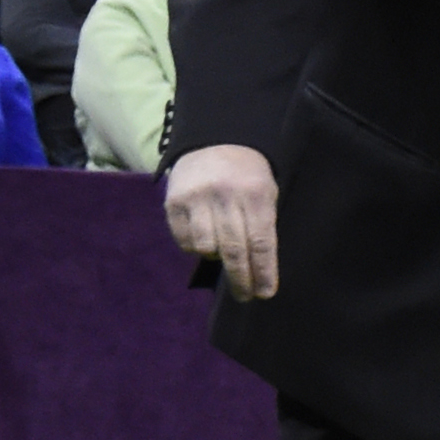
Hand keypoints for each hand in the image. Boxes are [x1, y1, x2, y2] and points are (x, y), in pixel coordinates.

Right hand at [165, 145, 279, 300]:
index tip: (265, 293)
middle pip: (234, 250)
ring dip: (216, 259)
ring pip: (206, 247)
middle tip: (245, 296)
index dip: (263, 272)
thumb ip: (262, 225)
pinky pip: (184, 239)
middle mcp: (225, 196)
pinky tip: (204, 243)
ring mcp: (197, 198)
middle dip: (241, 278)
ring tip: (224, 256)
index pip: (261, 242)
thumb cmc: (247, 176)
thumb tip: (258, 270)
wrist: (214, 142)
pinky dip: (195, 248)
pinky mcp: (173, 202)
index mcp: (256, 194)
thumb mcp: (266, 193)